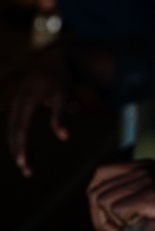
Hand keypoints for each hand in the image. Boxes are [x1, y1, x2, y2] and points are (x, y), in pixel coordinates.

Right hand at [6, 46, 72, 177]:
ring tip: (30, 167)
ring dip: (19, 149)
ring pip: (13, 131)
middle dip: (19, 153)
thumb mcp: (65, 94)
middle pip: (14, 133)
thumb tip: (64, 137)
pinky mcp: (18, 106)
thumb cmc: (62, 78)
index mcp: (27, 101)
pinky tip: (29, 154)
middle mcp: (18, 103)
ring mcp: (16, 104)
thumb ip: (61, 115)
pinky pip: (16, 127)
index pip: (21, 129)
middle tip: (28, 172)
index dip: (22, 147)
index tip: (24, 164)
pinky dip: (20, 142)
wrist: (55, 59)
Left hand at [86, 160, 154, 230]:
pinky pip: (116, 209)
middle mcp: (144, 168)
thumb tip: (111, 207)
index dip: (97, 198)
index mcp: (145, 165)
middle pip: (96, 189)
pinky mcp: (154, 196)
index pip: (100, 174)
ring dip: (107, 221)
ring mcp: (149, 180)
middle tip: (113, 230)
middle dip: (98, 214)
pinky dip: (118, 225)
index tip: (109, 218)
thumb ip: (140, 190)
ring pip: (102, 200)